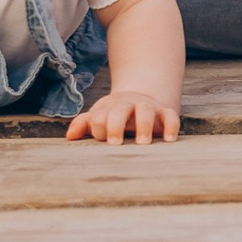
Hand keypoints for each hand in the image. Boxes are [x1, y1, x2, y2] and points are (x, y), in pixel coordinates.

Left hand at [68, 88, 182, 143]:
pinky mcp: (165, 113)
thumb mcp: (100, 117)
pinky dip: (171, 126)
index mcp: (109, 108)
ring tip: (143, 143)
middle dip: (116, 125)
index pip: (100, 116)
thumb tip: (70, 136)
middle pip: (120, 110)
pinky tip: (169, 140)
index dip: (99, 127)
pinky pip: (171, 116)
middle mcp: (128, 105)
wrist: (141, 98)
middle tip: (115, 143)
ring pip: (146, 111)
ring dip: (144, 125)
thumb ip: (84, 124)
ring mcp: (148, 108)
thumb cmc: (115, 115)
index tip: (103, 140)